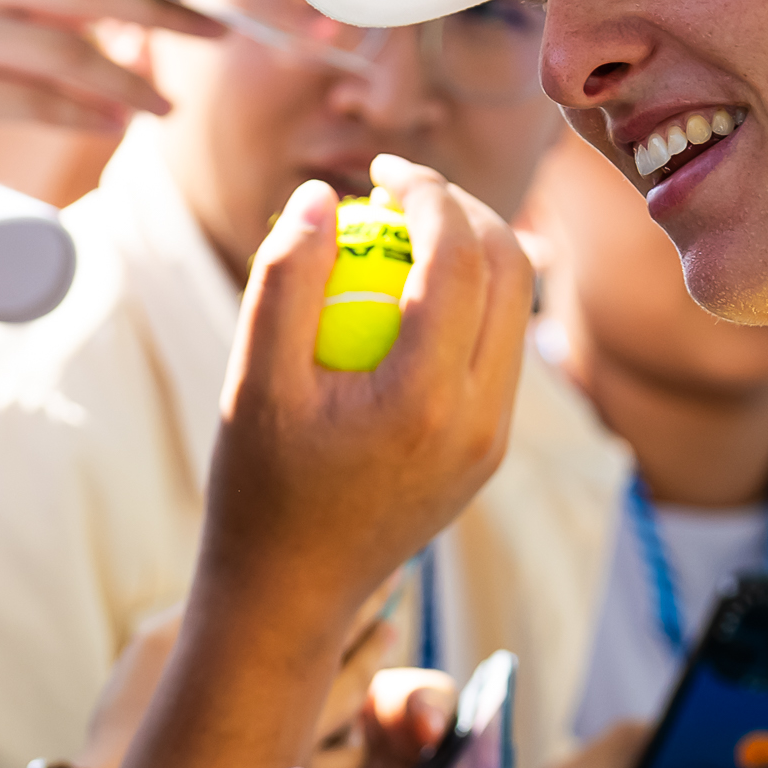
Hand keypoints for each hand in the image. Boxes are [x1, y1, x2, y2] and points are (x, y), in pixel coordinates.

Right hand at [196, 164, 528, 634]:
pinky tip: (401, 297)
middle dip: (465, 209)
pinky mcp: (489, 451)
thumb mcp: (253, 382)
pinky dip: (463, 308)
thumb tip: (322, 194)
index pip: (461, 257)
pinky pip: (496, 353)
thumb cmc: (258, 487)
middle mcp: (480, 421)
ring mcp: (494, 440)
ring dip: (470, 255)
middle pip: (513, 271)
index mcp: (425, 399)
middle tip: (400, 192)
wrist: (291, 594)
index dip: (429, 193)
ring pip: (515, 311)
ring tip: (399, 235)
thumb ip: (283, 280)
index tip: (381, 174)